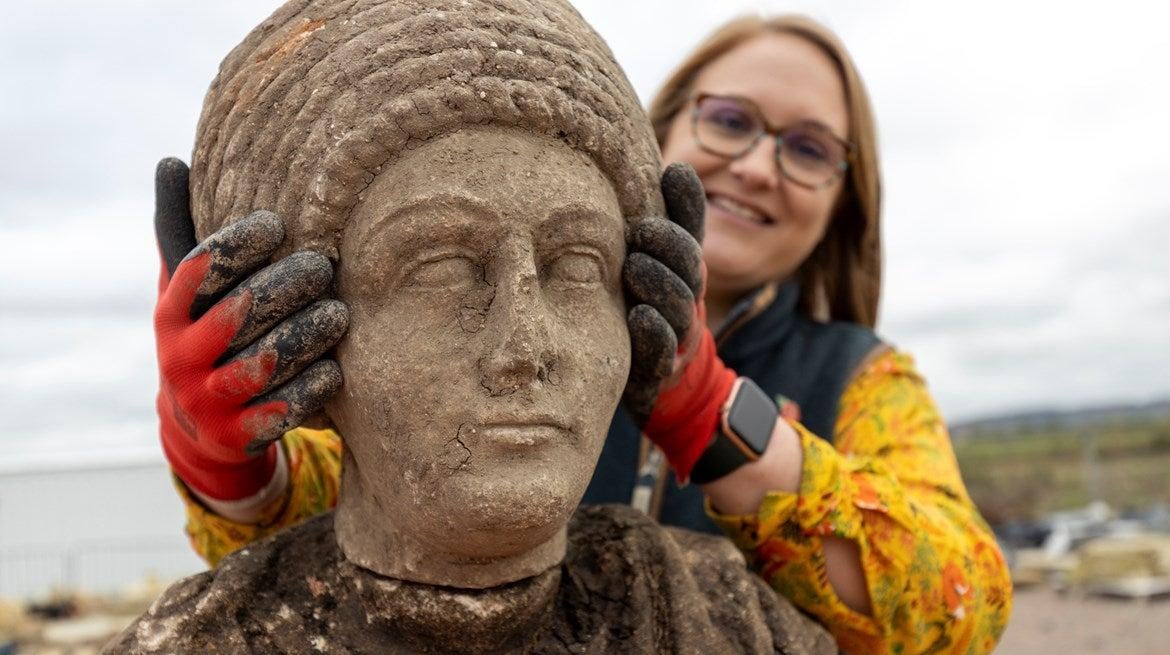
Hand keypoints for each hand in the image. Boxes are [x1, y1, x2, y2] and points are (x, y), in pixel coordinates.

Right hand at [153, 158, 348, 500]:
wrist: (199, 429)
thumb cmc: (205, 336)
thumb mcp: (186, 290)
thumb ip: (182, 230)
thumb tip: (171, 160)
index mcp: (170, 313)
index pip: (200, 270)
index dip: (238, 244)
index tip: (278, 224)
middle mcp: (181, 356)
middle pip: (237, 314)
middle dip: (284, 286)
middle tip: (323, 267)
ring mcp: (208, 399)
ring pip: (262, 363)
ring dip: (305, 335)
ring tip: (339, 312)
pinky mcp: (236, 435)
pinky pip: (279, 410)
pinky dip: (309, 388)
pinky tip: (336, 368)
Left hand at [622, 163, 735, 480]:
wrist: (665, 386)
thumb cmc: (650, 310)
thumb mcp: (658, 264)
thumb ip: (665, 221)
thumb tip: (673, 165)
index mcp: (683, 268)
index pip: (691, 230)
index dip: (687, 202)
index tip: (673, 173)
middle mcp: (686, 297)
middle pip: (688, 265)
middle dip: (668, 244)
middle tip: (641, 229)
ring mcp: (676, 334)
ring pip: (676, 305)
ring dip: (657, 283)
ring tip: (635, 266)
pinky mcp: (659, 369)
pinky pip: (659, 350)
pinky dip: (652, 332)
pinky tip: (639, 316)